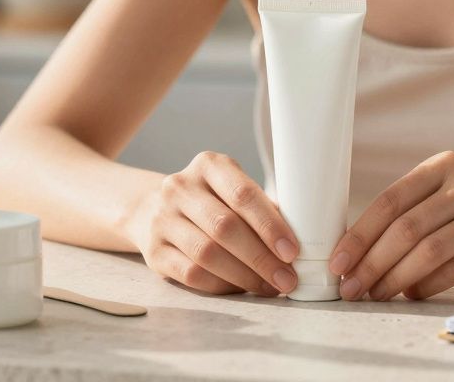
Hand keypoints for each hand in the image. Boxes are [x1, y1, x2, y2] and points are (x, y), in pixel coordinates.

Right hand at [129, 151, 299, 295]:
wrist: (152, 209)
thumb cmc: (212, 201)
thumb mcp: (233, 190)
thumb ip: (262, 208)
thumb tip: (300, 243)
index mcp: (209, 165)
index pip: (243, 194)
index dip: (270, 225)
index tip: (292, 251)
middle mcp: (180, 187)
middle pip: (226, 227)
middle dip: (262, 258)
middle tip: (287, 279)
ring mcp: (162, 219)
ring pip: (208, 254)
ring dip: (245, 276)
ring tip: (269, 287)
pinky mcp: (153, 251)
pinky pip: (191, 274)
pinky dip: (222, 285)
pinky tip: (241, 289)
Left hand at [328, 151, 453, 300]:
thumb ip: (419, 209)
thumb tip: (366, 250)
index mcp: (444, 165)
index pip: (390, 200)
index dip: (359, 234)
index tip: (338, 260)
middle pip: (406, 227)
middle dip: (371, 262)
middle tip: (351, 286)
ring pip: (430, 249)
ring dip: (396, 278)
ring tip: (377, 295)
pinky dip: (431, 284)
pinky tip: (415, 295)